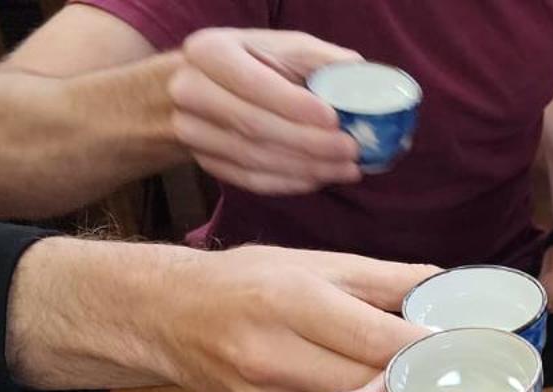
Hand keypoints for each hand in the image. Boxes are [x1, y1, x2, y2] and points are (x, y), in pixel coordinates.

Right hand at [154, 245, 432, 391]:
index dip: (434, 357)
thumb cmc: (249, 282)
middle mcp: (274, 353)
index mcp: (295, 300)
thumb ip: (388, 280)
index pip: (382, 341)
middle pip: (370, 390)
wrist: (164, 316)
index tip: (476, 363)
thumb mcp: (316, 263)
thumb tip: (453, 290)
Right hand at [169, 29, 364, 194]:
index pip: (253, 84)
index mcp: (210, 52)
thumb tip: (362, 76)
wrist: (197, 86)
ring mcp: (191, 130)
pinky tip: (320, 178)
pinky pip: (249, 180)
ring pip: (253, 158)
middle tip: (351, 150)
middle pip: (253, 126)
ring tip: (347, 168)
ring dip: (305, 167)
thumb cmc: (251, 61)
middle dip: (308, 142)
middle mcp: (190, 91)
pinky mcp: (204, 161)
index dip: (294, 106)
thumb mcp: (280, 47)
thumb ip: (320, 59)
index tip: (335, 119)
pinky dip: (289, 182)